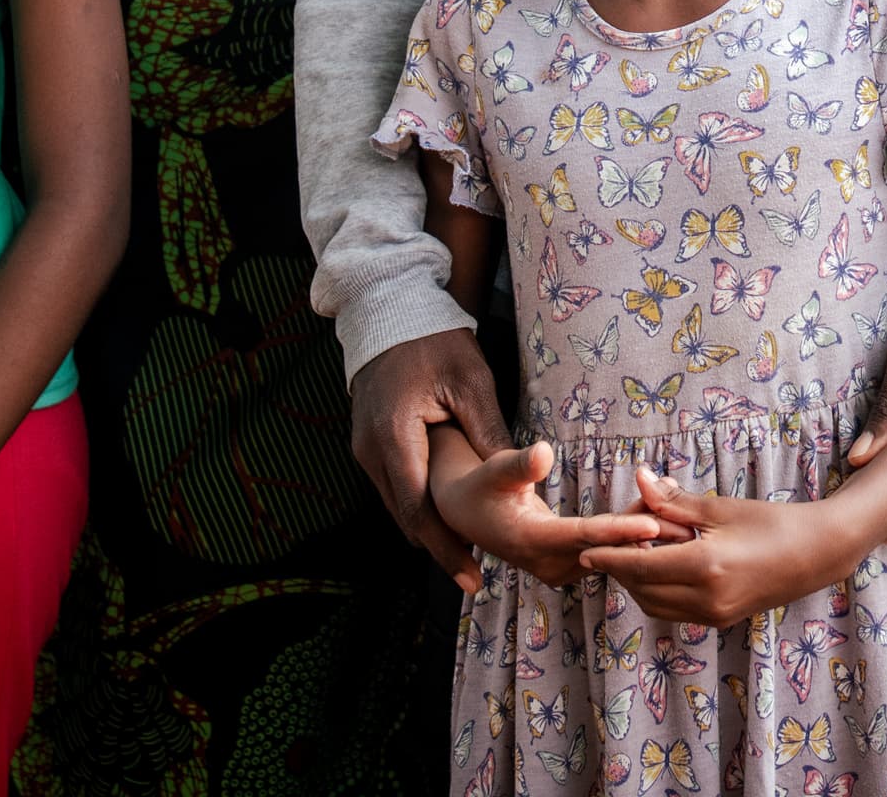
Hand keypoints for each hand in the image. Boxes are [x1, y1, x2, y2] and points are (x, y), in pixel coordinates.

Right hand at [349, 326, 508, 573]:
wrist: (387, 309)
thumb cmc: (432, 339)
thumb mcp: (470, 380)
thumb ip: (488, 430)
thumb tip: (522, 473)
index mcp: (394, 438)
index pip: (419, 510)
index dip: (446, 547)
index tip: (471, 577)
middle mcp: (370, 451)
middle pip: (405, 517)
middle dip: (438, 546)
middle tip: (474, 575)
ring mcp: (364, 448)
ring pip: (398, 504)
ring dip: (428, 528)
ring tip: (467, 552)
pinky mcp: (368, 442)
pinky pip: (394, 485)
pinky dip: (418, 504)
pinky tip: (446, 513)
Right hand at [430, 437, 673, 591]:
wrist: (466, 516)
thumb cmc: (480, 487)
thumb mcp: (493, 471)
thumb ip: (519, 464)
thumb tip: (544, 452)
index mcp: (532, 542)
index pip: (585, 537)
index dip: (621, 529)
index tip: (656, 522)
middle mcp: (549, 564)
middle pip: (606, 550)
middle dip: (647, 537)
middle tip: (688, 525)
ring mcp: (560, 570)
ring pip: (610, 555)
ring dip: (644, 539)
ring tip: (686, 521)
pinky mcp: (569, 567)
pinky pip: (607, 553)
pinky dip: (631, 538)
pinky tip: (662, 520)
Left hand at [578, 464, 857, 628]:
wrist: (815, 554)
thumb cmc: (770, 523)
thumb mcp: (720, 508)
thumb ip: (674, 502)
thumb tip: (640, 478)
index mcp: (704, 567)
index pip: (640, 566)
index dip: (610, 558)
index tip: (585, 549)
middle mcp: (705, 599)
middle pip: (642, 588)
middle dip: (621, 568)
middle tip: (610, 544)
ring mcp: (713, 615)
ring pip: (655, 604)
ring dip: (638, 582)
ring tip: (635, 552)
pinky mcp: (719, 621)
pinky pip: (673, 610)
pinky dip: (657, 592)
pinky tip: (660, 567)